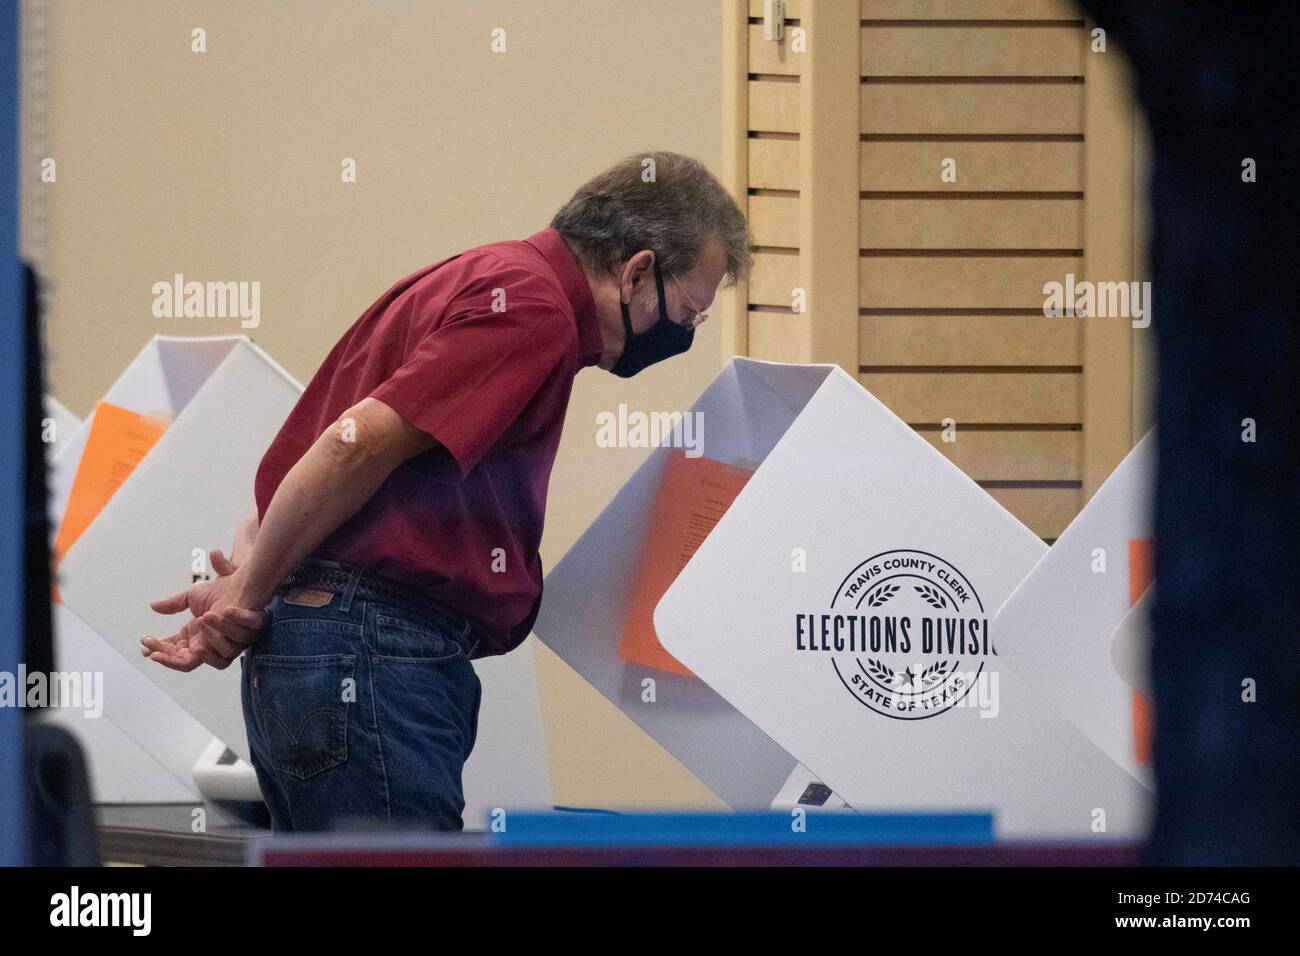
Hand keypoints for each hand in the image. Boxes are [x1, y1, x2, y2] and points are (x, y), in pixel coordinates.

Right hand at [140, 549, 267, 671]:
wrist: (242, 581)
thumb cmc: (219, 590)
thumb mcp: (192, 596)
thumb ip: (175, 604)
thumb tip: (153, 606)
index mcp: (196, 638)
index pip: (175, 653)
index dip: (160, 651)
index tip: (144, 645)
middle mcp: (210, 644)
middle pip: (186, 661)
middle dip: (168, 655)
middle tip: (152, 647)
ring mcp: (227, 642)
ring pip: (213, 655)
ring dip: (207, 639)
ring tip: (203, 617)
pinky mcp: (245, 635)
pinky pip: (235, 644)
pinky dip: (226, 632)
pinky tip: (220, 615)